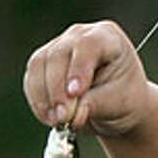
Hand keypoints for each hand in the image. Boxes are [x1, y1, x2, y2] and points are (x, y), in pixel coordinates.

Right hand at [23, 20, 150, 135]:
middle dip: (57, 90)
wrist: (116, 105)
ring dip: (44, 97)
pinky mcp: (43, 63)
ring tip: (56, 121)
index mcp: (108, 38)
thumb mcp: (119, 102)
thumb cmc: (125, 98)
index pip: (88, 45)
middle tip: (62, 117)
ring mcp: (58, 46)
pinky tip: (48, 117)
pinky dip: (38, 100)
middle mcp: (80, 36)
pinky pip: (32, 78)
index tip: (75, 93)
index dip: (78, 68)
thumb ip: (95, 104)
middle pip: (58, 56)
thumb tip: (71, 115)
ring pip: (39, 65)